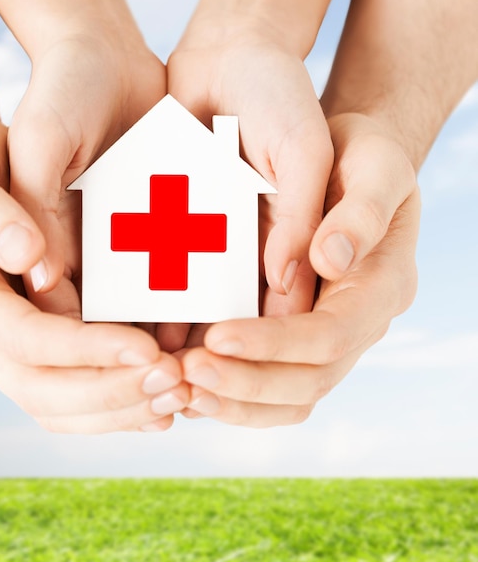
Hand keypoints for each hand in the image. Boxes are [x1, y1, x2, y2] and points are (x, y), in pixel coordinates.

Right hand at [0, 116, 188, 433]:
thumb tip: (30, 259)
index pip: (20, 338)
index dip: (83, 349)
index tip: (146, 350)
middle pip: (40, 389)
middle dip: (111, 391)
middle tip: (175, 383)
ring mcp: (4, 350)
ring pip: (59, 407)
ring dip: (120, 409)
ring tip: (178, 397)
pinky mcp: (36, 352)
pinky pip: (73, 398)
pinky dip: (116, 406)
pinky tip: (160, 402)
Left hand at [180, 113, 418, 425]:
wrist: (347, 167)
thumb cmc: (362, 159)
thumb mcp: (374, 165)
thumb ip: (359, 213)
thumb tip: (328, 262)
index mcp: (382, 288)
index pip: (331, 336)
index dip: (274, 344)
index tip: (216, 337)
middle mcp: (358, 325)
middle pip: (308, 382)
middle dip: (245, 383)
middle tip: (185, 373)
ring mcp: (328, 338)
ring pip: (288, 398)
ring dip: (234, 401)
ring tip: (179, 390)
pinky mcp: (297, 338)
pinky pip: (269, 384)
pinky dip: (230, 393)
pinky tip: (187, 385)